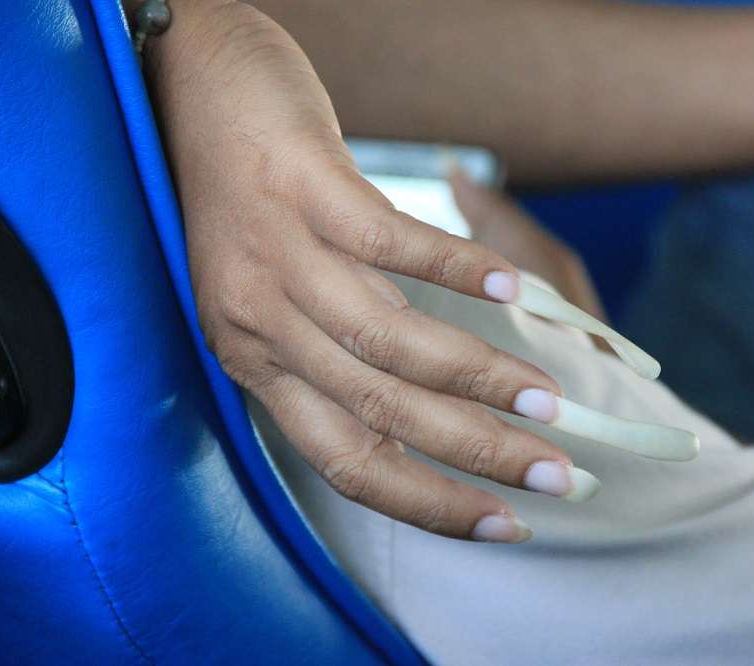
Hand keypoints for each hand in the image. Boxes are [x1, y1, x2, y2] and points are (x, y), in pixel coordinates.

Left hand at [141, 1, 600, 541]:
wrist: (197, 91)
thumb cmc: (259, 202)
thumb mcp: (284, 294)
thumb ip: (348, 347)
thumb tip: (454, 392)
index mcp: (254, 362)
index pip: (346, 463)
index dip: (429, 504)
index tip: (503, 525)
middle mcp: (256, 322)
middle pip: (379, 415)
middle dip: (477, 455)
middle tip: (557, 476)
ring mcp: (274, 254)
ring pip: (388, 340)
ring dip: (481, 378)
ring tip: (550, 400)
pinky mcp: (300, 185)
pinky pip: (389, 241)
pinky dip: (457, 269)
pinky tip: (514, 292)